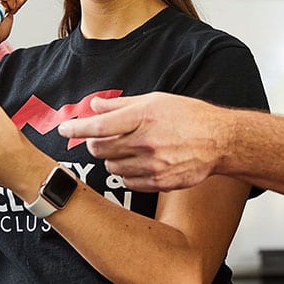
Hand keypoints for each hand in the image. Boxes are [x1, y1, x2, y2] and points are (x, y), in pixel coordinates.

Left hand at [57, 93, 222, 190]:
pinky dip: (126, 173)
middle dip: (94, 144)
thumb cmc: (188, 116)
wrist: (219, 141)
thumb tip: (94, 105)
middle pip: (100, 149)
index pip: (98, 126)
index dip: (76, 129)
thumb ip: (122, 105)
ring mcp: (152, 164)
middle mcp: (145, 141)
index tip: (64, 130)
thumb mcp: (155, 101)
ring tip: (127, 150)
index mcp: (143, 117)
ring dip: (111, 159)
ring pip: (111, 167)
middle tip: (100, 139)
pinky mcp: (159, 182)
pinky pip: (128, 182)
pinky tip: (138, 163)